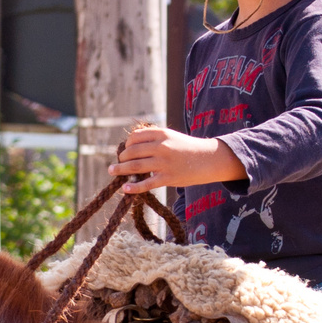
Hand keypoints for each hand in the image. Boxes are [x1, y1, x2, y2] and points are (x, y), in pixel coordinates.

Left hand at [108, 125, 247, 193]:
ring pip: (136, 167)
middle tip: (118, 162)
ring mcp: (165, 163)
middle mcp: (162, 147)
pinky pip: (147, 183)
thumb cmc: (187, 148)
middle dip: (122, 157)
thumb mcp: (171, 136)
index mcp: (162, 134)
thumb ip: (154, 138)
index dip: (127, 144)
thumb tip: (131, 145)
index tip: (125, 150)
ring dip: (120, 169)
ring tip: (112, 171)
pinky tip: (125, 188)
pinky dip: (134, 187)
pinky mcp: (168, 178)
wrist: (209, 159)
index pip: (135, 137)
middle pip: (132, 151)